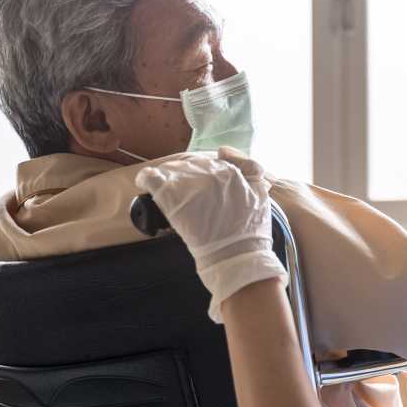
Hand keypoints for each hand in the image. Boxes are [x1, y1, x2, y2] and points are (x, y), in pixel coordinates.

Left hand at [135, 147, 284, 321]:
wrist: (236, 255)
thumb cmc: (250, 231)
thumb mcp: (261, 193)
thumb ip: (250, 168)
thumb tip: (222, 151)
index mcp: (229, 170)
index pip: (211, 161)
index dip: (206, 175)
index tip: (205, 189)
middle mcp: (208, 171)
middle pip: (190, 165)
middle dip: (188, 177)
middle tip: (187, 195)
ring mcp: (188, 183)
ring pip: (171, 169)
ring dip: (169, 178)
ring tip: (168, 192)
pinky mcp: (170, 197)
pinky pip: (150, 178)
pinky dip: (146, 179)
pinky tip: (145, 184)